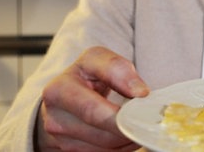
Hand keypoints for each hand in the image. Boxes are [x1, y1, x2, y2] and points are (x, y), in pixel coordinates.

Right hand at [35, 46, 149, 150]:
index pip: (92, 108)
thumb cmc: (85, 76)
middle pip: (100, 131)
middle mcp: (54, 116)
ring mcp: (59, 136)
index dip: (121, 112)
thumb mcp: (98, 60)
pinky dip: (120, 147)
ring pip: (103, 146)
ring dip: (127, 139)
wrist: (65, 94)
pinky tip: (126, 134)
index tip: (143, 100)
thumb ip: (118, 69)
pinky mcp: (67, 149)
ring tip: (138, 123)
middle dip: (128, 127)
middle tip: (148, 120)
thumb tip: (140, 92)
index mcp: (59, 89)